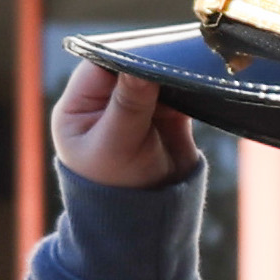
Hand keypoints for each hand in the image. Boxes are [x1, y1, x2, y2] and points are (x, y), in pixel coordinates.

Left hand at [51, 58, 198, 189]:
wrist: (146, 227)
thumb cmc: (116, 192)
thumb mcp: (116, 147)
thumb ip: (128, 106)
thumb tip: (141, 67)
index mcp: (79, 106)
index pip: (102, 64)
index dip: (125, 55)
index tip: (150, 52)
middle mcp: (107, 102)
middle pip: (131, 66)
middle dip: (152, 62)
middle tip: (175, 57)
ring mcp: (138, 108)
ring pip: (158, 76)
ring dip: (174, 73)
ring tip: (190, 69)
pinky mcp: (167, 117)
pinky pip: (179, 91)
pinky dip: (190, 87)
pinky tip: (200, 83)